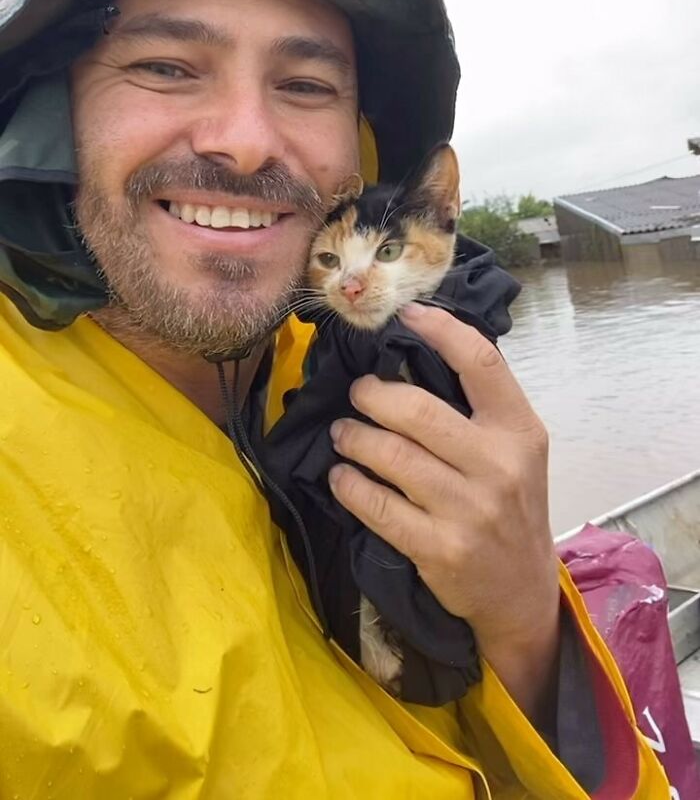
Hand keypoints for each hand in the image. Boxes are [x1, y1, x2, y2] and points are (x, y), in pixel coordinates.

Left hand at [328, 301, 560, 720]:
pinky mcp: (438, 549)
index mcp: (520, 431)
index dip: (441, 330)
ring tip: (343, 432)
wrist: (521, 593)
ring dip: (354, 438)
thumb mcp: (517, 451)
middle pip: (418, 410)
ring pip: (391, 456)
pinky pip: (377, 506)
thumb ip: (480, 407)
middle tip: (358, 392)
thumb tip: (415, 348)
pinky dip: (349, 485)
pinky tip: (341, 476)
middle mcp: (498, 466)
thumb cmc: (511, 506)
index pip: (481, 363)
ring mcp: (469, 510)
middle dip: (373, 395)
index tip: (406, 314)